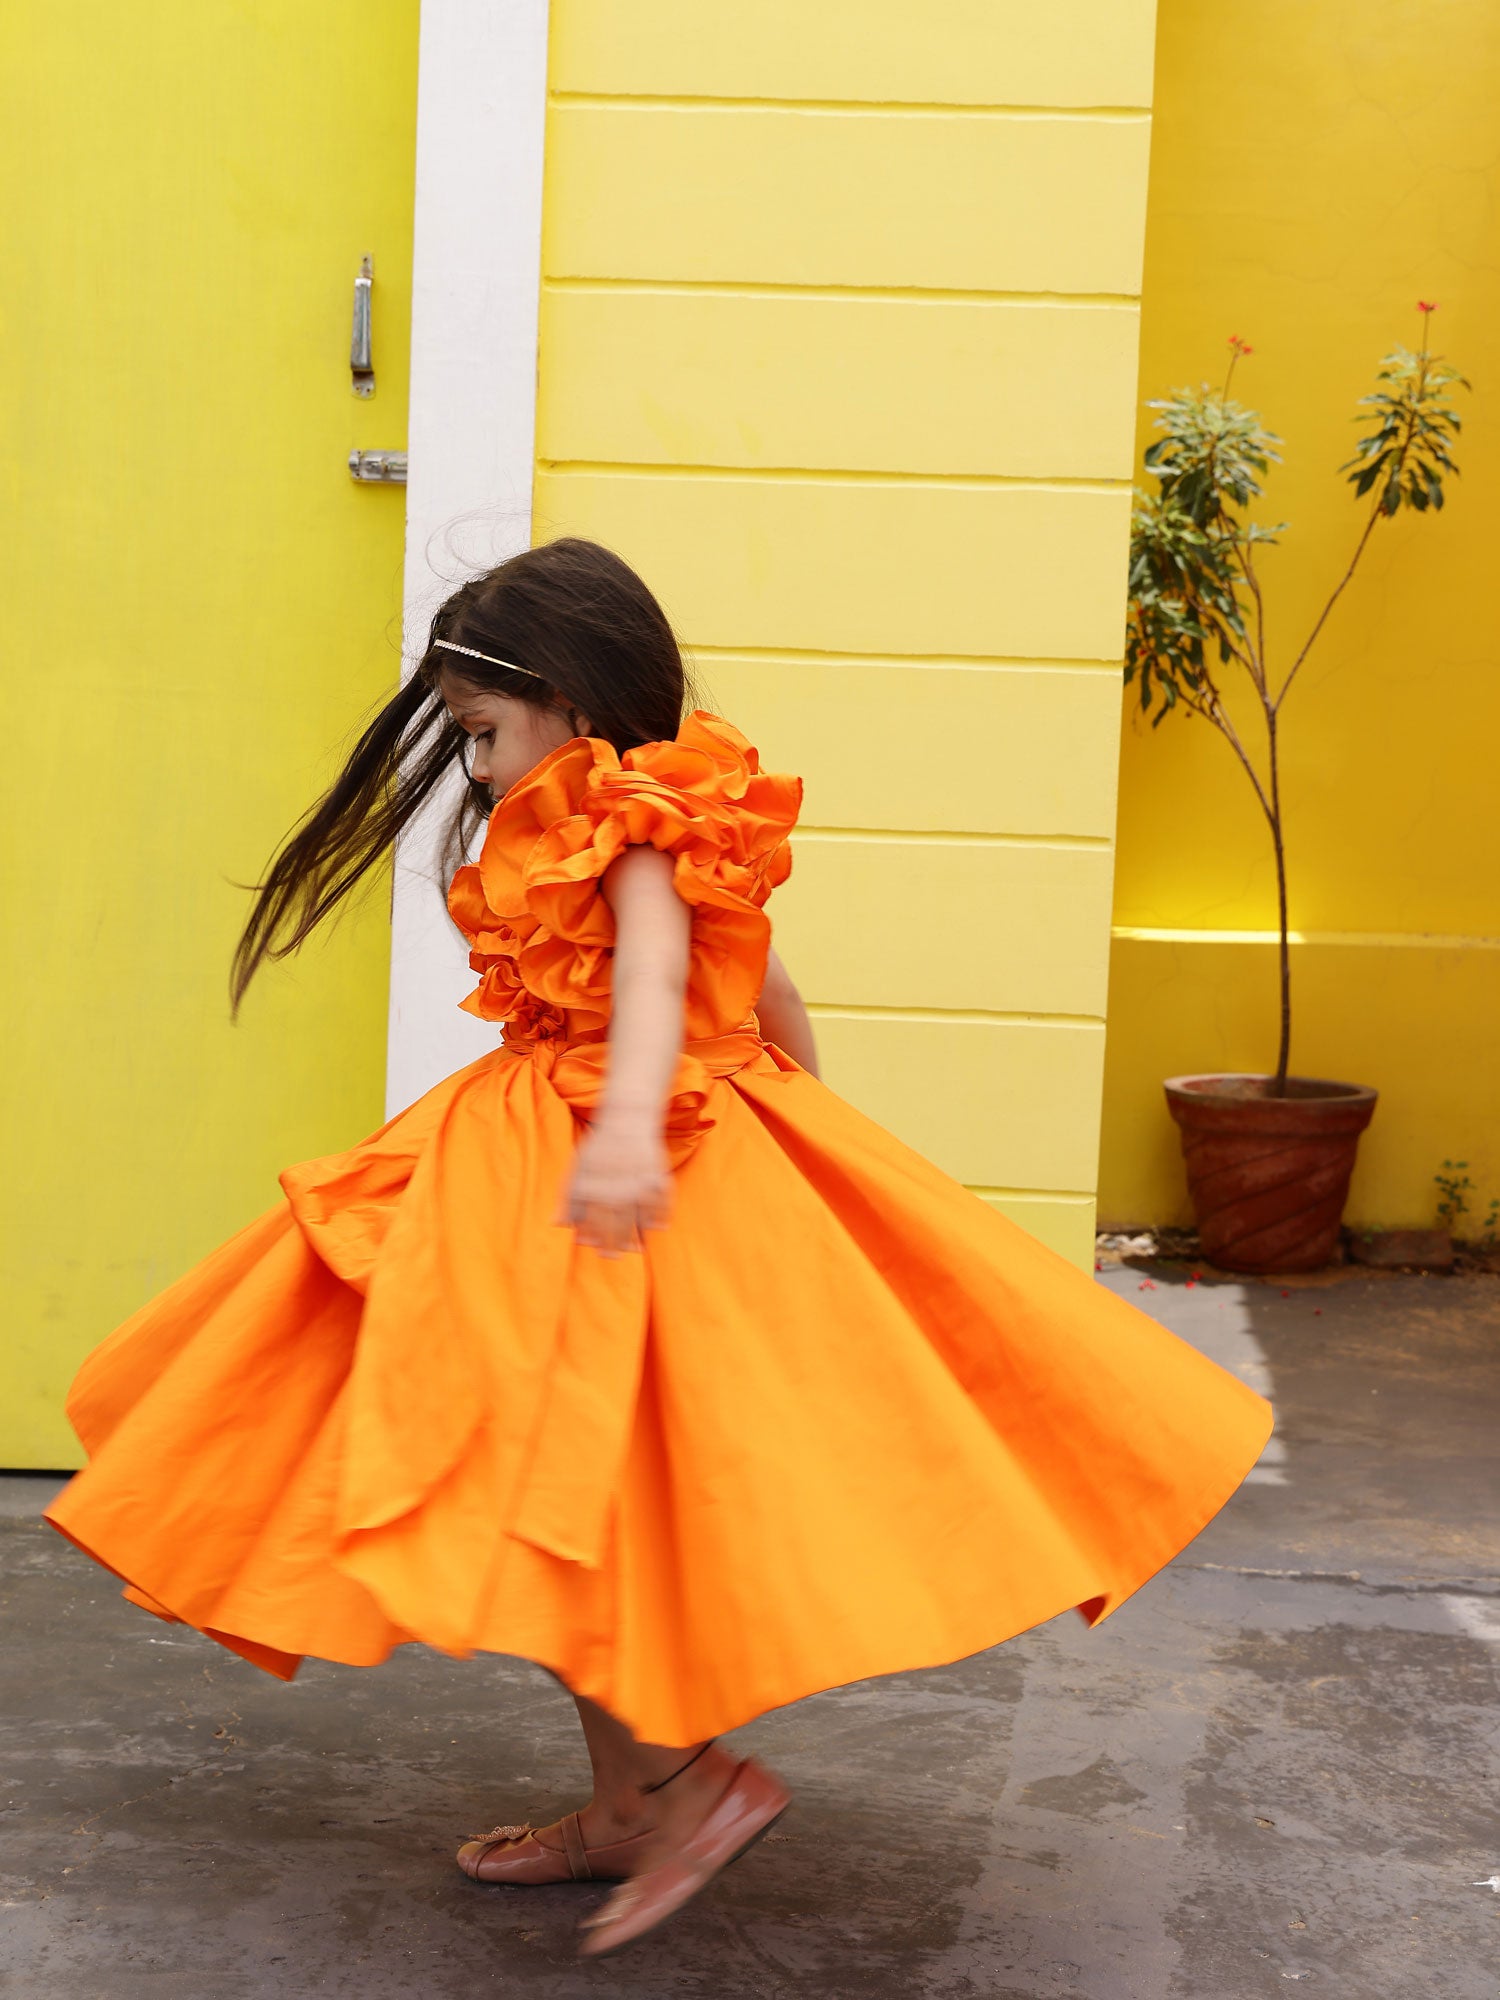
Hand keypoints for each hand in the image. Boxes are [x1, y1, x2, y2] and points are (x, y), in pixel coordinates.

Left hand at [555, 1113, 673, 1255]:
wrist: (627, 1121)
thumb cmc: (599, 1147)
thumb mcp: (578, 1170)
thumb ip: (570, 1199)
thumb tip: (558, 1224)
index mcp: (596, 1188)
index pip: (595, 1222)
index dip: (594, 1237)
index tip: (594, 1248)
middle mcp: (618, 1191)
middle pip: (617, 1225)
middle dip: (614, 1244)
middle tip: (612, 1257)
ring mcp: (640, 1186)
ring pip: (639, 1220)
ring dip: (636, 1237)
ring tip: (635, 1250)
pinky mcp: (658, 1179)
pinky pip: (662, 1204)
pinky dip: (661, 1217)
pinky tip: (658, 1228)